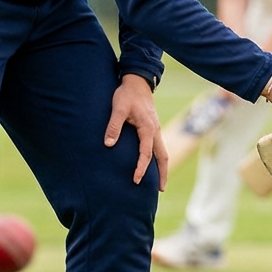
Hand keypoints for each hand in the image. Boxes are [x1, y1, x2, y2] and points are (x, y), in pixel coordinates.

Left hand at [105, 74, 168, 189]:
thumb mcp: (118, 109)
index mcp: (148, 128)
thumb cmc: (126, 95)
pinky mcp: (153, 128)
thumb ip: (113, 127)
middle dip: (162, 174)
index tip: (136, 180)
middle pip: (163, 157)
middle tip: (161, 190)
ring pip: (163, 152)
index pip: (146, 153)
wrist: (137, 81)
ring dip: (162, 167)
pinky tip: (153, 164)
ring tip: (160, 182)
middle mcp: (156, 131)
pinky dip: (158, 159)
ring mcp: (156, 130)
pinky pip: (159, 147)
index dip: (141, 168)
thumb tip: (108, 145)